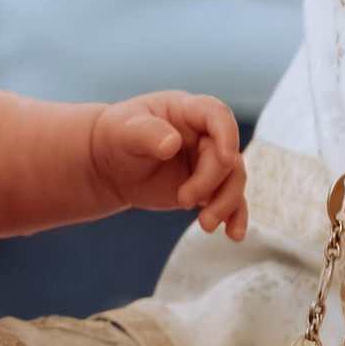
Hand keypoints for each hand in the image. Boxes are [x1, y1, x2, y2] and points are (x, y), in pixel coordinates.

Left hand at [90, 91, 248, 239]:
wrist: (110, 165)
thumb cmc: (117, 137)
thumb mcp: (124, 130)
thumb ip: (147, 133)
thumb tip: (172, 143)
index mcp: (187, 111)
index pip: (217, 115)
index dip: (227, 135)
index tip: (225, 159)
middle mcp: (204, 135)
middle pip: (227, 156)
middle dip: (211, 182)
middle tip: (182, 201)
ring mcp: (208, 161)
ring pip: (234, 180)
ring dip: (225, 204)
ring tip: (205, 224)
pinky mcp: (207, 187)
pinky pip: (230, 200)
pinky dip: (234, 216)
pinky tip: (233, 234)